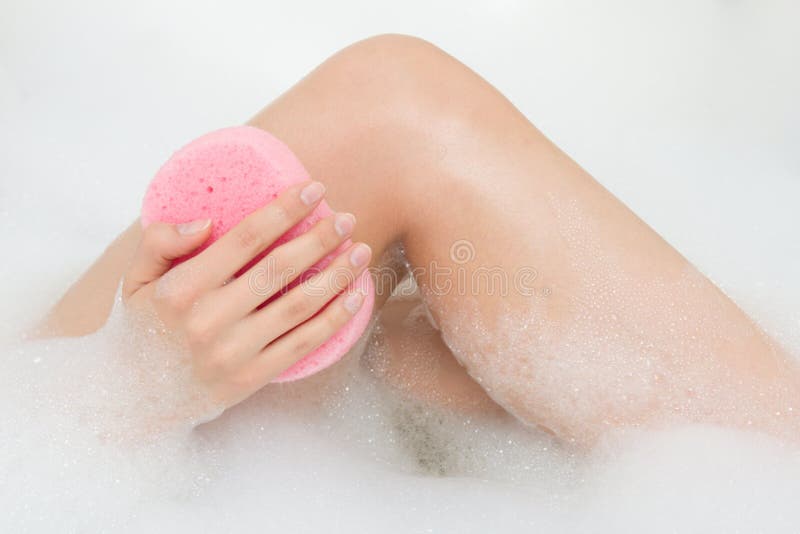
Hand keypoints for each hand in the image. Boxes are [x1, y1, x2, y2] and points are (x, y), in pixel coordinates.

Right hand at [122, 181, 370, 408]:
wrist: (136, 398)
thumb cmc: (143, 327)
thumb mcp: (134, 280)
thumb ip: (160, 241)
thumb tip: (206, 222)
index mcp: (182, 288)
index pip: (244, 239)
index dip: (284, 210)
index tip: (314, 189)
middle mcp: (209, 319)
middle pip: (279, 268)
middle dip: (320, 238)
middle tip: (347, 218)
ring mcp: (233, 352)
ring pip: (299, 306)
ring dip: (337, 275)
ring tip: (361, 252)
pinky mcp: (251, 377)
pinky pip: (302, 344)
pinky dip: (334, 319)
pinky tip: (355, 297)